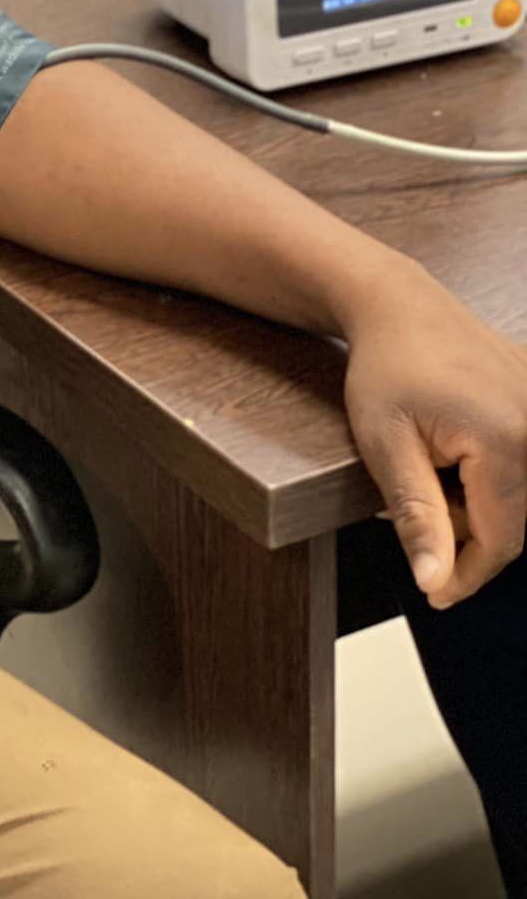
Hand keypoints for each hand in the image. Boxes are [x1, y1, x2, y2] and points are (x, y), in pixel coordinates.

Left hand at [343, 263, 526, 607]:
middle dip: (467, 533)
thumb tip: (436, 581)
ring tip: (432, 472)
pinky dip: (491, 475)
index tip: (434, 594)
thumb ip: (417, 517)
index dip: (464, 574)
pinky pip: (524, 462)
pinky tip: (455, 453)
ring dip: (479, 504)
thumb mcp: (386, 445)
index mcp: (507, 442)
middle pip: (515, 523)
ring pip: (520, 497)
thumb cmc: (386, 365)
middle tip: (418, 512)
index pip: (499, 541)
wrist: (398, 305)